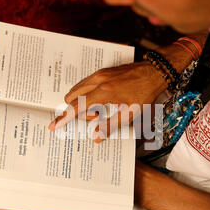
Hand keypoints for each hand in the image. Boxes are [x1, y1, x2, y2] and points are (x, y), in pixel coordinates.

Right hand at [48, 61, 167, 140]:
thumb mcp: (130, 113)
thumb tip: (96, 137)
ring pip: (77, 89)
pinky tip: (101, 101)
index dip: (64, 118)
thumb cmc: (145, 93)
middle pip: (72, 97)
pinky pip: (85, 84)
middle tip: (96, 118)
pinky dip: (87, 94)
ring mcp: (99, 74)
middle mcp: (98, 81)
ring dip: (82, 102)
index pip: (77, 107)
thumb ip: (110, 125)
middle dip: (77, 110)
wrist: (155, 72)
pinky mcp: (103, 72)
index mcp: (103, 92)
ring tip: (101, 110)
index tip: (54, 126)